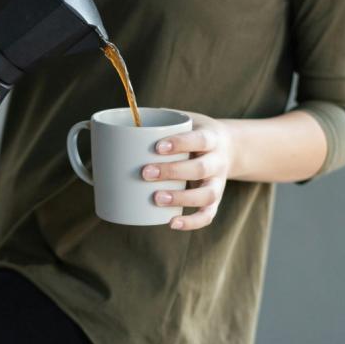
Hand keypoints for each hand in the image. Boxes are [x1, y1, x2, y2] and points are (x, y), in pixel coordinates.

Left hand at [141, 112, 233, 230]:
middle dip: (172, 172)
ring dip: (182, 198)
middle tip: (145, 173)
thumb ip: (158, 121)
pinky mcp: (214, 200)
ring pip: (206, 195)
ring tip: (156, 198)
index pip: (200, 139)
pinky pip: (207, 215)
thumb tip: (116, 122)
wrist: (228, 148)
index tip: (157, 146)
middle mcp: (218, 161)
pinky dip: (191, 222)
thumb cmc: (194, 133)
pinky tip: (171, 223)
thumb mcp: (184, 120)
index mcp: (211, 138)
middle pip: (200, 168)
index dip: (181, 143)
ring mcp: (218, 183)